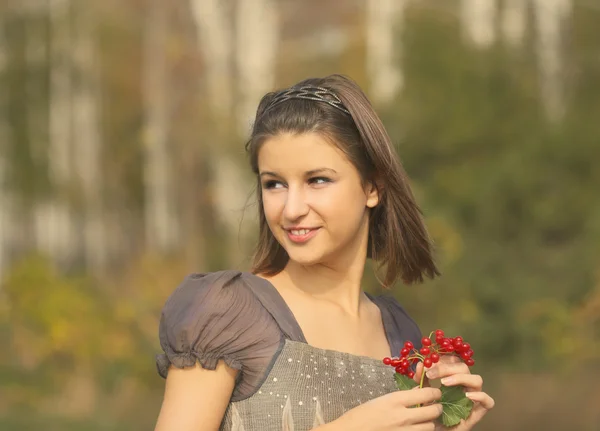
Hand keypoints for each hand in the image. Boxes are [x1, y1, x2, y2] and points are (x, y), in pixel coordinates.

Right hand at [324, 387, 442, 430]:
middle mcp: (404, 416)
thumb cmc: (362, 414)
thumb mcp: (381, 400)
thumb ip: (402, 397)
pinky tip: (416, 428)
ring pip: (430, 426)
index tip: (436, 393)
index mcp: (396, 400)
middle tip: (435, 406)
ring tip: (424, 419)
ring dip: (430, 422)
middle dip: (437, 408)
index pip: (426, 394)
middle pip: (433, 411)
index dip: (435, 393)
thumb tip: (418, 392)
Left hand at [415, 355, 494, 430]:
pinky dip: (481, 396)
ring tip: (444, 383)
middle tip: (431, 374)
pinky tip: (467, 396)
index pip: (453, 361)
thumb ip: (421, 380)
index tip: (429, 362)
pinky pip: (488, 402)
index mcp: (452, 378)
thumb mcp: (422, 394)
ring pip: (477, 379)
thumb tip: (420, 364)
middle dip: (446, 367)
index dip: (443, 358)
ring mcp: (473, 398)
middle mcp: (464, 386)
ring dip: (461, 378)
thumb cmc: (429, 412)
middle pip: (463, 367)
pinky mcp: (478, 413)